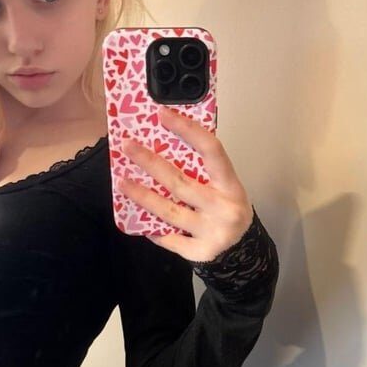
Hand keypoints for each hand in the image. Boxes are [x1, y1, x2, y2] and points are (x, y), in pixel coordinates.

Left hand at [118, 105, 252, 261]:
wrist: (244, 252)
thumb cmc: (227, 209)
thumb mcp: (225, 187)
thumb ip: (202, 171)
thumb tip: (162, 145)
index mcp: (230, 184)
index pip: (211, 150)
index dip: (187, 130)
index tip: (163, 114)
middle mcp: (223, 207)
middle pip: (180, 183)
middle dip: (151, 163)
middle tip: (128, 147)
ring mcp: (212, 231)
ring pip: (169, 211)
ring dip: (142, 196)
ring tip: (122, 183)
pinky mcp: (200, 252)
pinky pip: (169, 238)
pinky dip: (152, 228)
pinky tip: (138, 218)